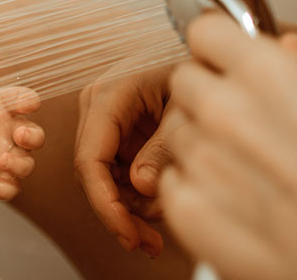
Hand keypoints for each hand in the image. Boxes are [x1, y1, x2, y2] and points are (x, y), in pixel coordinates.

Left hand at [0, 55, 42, 200]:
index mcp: (3, 107)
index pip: (25, 99)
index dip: (28, 101)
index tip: (26, 103)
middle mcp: (10, 132)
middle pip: (35, 135)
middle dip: (32, 136)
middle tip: (19, 134)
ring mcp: (6, 157)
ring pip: (26, 163)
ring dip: (19, 164)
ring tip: (1, 161)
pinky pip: (11, 187)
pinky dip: (4, 186)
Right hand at [74, 62, 183, 255]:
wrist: (206, 54)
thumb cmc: (197, 68)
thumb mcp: (186, 108)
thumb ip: (163, 147)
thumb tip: (142, 187)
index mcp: (108, 96)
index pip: (90, 158)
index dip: (104, 203)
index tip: (126, 232)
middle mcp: (98, 107)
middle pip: (93, 174)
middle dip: (117, 212)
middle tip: (147, 242)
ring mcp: (106, 121)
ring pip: (104, 178)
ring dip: (126, 209)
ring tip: (157, 232)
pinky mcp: (119, 132)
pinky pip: (117, 172)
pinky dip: (133, 196)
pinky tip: (155, 212)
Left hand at [160, 13, 296, 279]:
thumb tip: (286, 48)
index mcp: (270, 74)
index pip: (205, 31)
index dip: (218, 49)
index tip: (225, 62)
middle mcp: (227, 111)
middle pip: (183, 82)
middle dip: (207, 97)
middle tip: (243, 125)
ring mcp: (203, 161)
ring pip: (174, 131)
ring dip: (201, 144)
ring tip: (251, 171)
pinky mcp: (188, 209)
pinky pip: (171, 181)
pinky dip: (195, 190)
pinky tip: (238, 202)